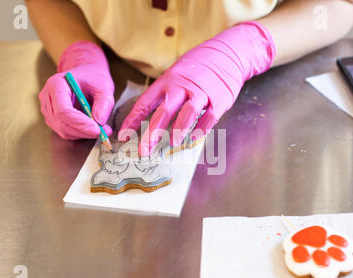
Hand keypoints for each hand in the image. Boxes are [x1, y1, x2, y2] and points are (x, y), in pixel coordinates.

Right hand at [39, 41, 114, 139]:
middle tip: (104, 132)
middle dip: (84, 131)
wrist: (86, 74)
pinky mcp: (52, 118)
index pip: (63, 110)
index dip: (80, 123)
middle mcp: (47, 97)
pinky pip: (65, 131)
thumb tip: (99, 122)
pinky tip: (92, 127)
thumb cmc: (93, 78)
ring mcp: (48, 109)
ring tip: (102, 129)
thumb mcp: (104, 87)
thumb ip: (104, 103)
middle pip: (62, 123)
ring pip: (63, 130)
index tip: (97, 130)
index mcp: (56, 84)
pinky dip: (80, 133)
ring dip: (83, 133)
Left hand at [118, 22, 275, 155]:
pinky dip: (202, 128)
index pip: (145, 103)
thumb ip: (164, 94)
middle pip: (164, 111)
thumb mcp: (176, 73)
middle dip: (152, 132)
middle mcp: (181, 86)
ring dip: (179, 129)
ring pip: (188, 112)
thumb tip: (148, 118)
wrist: (228, 53)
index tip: (123, 136)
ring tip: (172, 143)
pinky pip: (209, 116)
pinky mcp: (219, 99)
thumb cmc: (197, 66)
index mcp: (167, 81)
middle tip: (144, 150)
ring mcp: (201, 93)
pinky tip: (195, 138)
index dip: (133, 120)